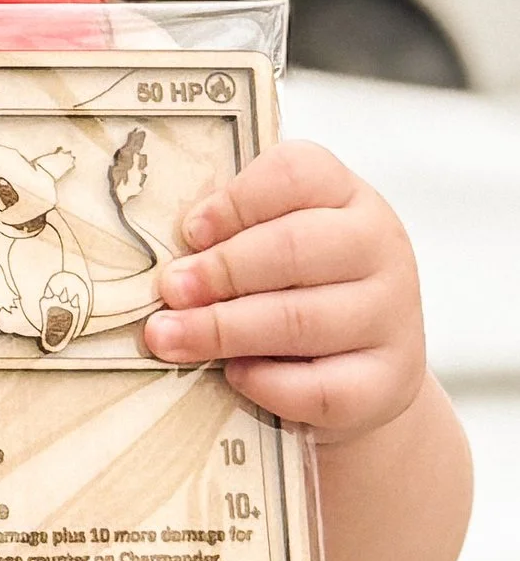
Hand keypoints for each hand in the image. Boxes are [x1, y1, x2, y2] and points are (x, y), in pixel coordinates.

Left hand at [145, 140, 425, 440]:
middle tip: (169, 289)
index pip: (297, 173)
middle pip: (295, 247)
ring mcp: (393, 316)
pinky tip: (234, 375)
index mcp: (347, 196)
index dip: (236, 200)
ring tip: (167, 336)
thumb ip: (232, 236)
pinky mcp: (389, 382)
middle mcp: (381, 248)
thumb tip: (168, 261)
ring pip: (301, 320)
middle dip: (220, 270)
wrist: (363, 372)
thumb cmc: (297, 290)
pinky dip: (267, 382)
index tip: (190, 232)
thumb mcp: (273, 244)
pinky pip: (320, 387)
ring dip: (223, 329)